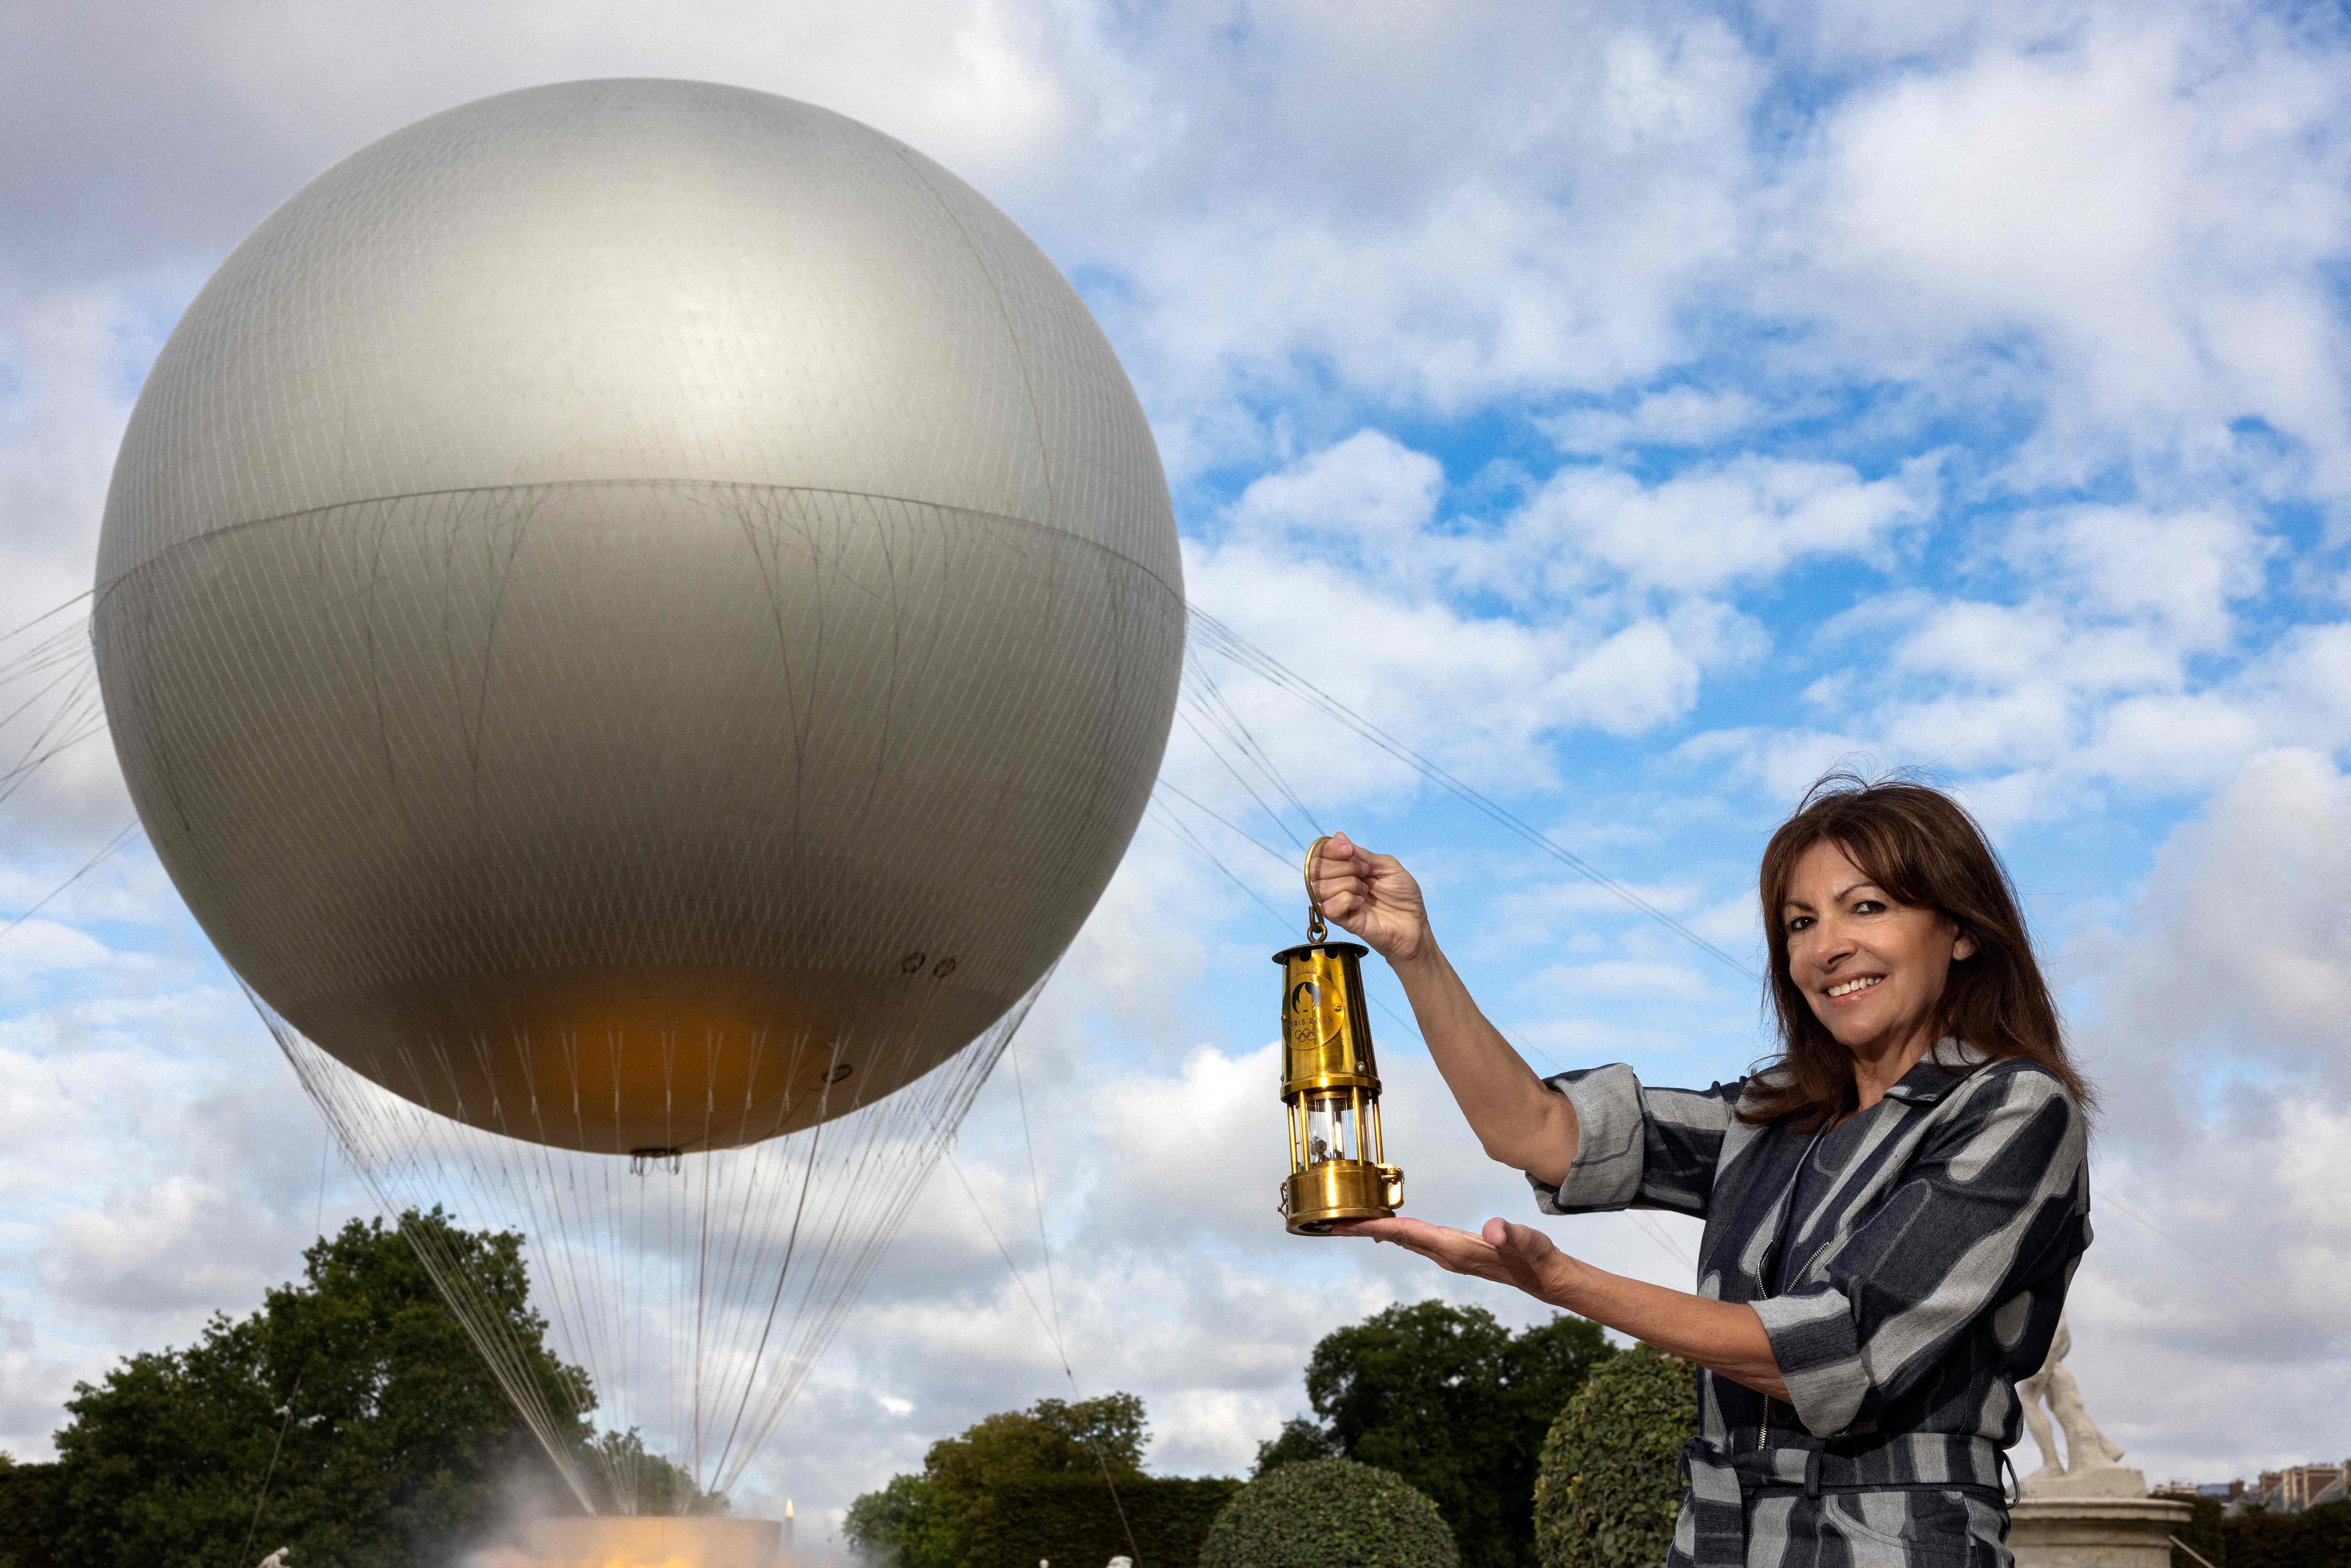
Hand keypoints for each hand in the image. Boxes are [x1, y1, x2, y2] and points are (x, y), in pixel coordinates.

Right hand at [1309, 832, 1431, 966]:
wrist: (1414, 924)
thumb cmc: (1404, 896)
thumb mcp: (1387, 866)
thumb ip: (1363, 854)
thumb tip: (1338, 836)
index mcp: (1346, 869)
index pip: (1320, 855)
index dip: (1329, 849)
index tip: (1347, 850)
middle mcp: (1337, 885)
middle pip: (1316, 869)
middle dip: (1342, 866)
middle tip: (1365, 873)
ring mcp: (1338, 904)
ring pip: (1320, 887)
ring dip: (1347, 883)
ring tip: (1366, 891)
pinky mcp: (1342, 921)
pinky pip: (1329, 907)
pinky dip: (1346, 900)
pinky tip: (1361, 903)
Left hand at [1332, 1215, 1576, 1303]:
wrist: (1544, 1277)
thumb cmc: (1536, 1256)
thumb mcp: (1527, 1241)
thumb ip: (1509, 1234)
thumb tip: (1494, 1231)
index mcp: (1454, 1248)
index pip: (1407, 1234)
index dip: (1374, 1227)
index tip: (1346, 1224)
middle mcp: (1445, 1255)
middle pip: (1397, 1239)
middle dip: (1364, 1230)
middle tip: (1331, 1223)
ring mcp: (1449, 1256)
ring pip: (1405, 1241)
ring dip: (1378, 1232)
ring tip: (1351, 1224)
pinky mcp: (1455, 1254)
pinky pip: (1417, 1241)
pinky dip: (1399, 1233)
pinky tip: (1389, 1229)